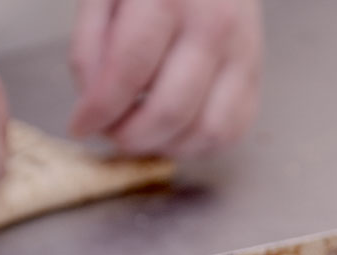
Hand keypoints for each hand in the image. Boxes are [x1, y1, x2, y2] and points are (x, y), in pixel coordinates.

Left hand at [69, 0, 262, 157]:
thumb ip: (90, 44)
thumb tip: (92, 102)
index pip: (129, 72)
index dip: (100, 110)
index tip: (80, 126)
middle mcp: (213, 26)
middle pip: (169, 110)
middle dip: (129, 136)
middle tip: (110, 132)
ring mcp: (242, 51)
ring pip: (205, 130)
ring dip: (165, 146)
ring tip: (141, 133)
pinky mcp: (256, 71)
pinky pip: (232, 130)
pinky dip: (199, 145)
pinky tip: (174, 132)